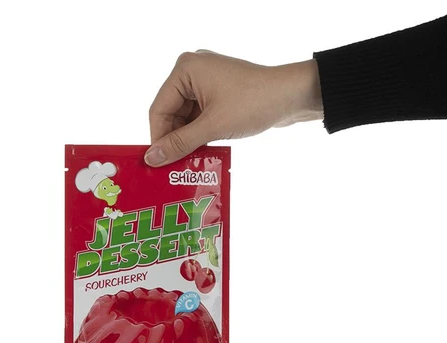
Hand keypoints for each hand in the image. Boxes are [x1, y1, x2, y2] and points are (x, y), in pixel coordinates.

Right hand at [146, 50, 322, 166]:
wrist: (294, 96)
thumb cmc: (254, 103)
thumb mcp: (213, 126)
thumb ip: (180, 143)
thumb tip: (152, 159)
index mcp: (185, 70)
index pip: (159, 109)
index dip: (158, 138)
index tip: (157, 164)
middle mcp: (192, 71)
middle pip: (171, 113)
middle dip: (173, 140)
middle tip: (172, 167)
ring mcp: (206, 81)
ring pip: (186, 117)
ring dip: (187, 139)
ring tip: (187, 163)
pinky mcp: (219, 92)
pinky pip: (200, 116)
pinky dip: (200, 134)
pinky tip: (201, 153)